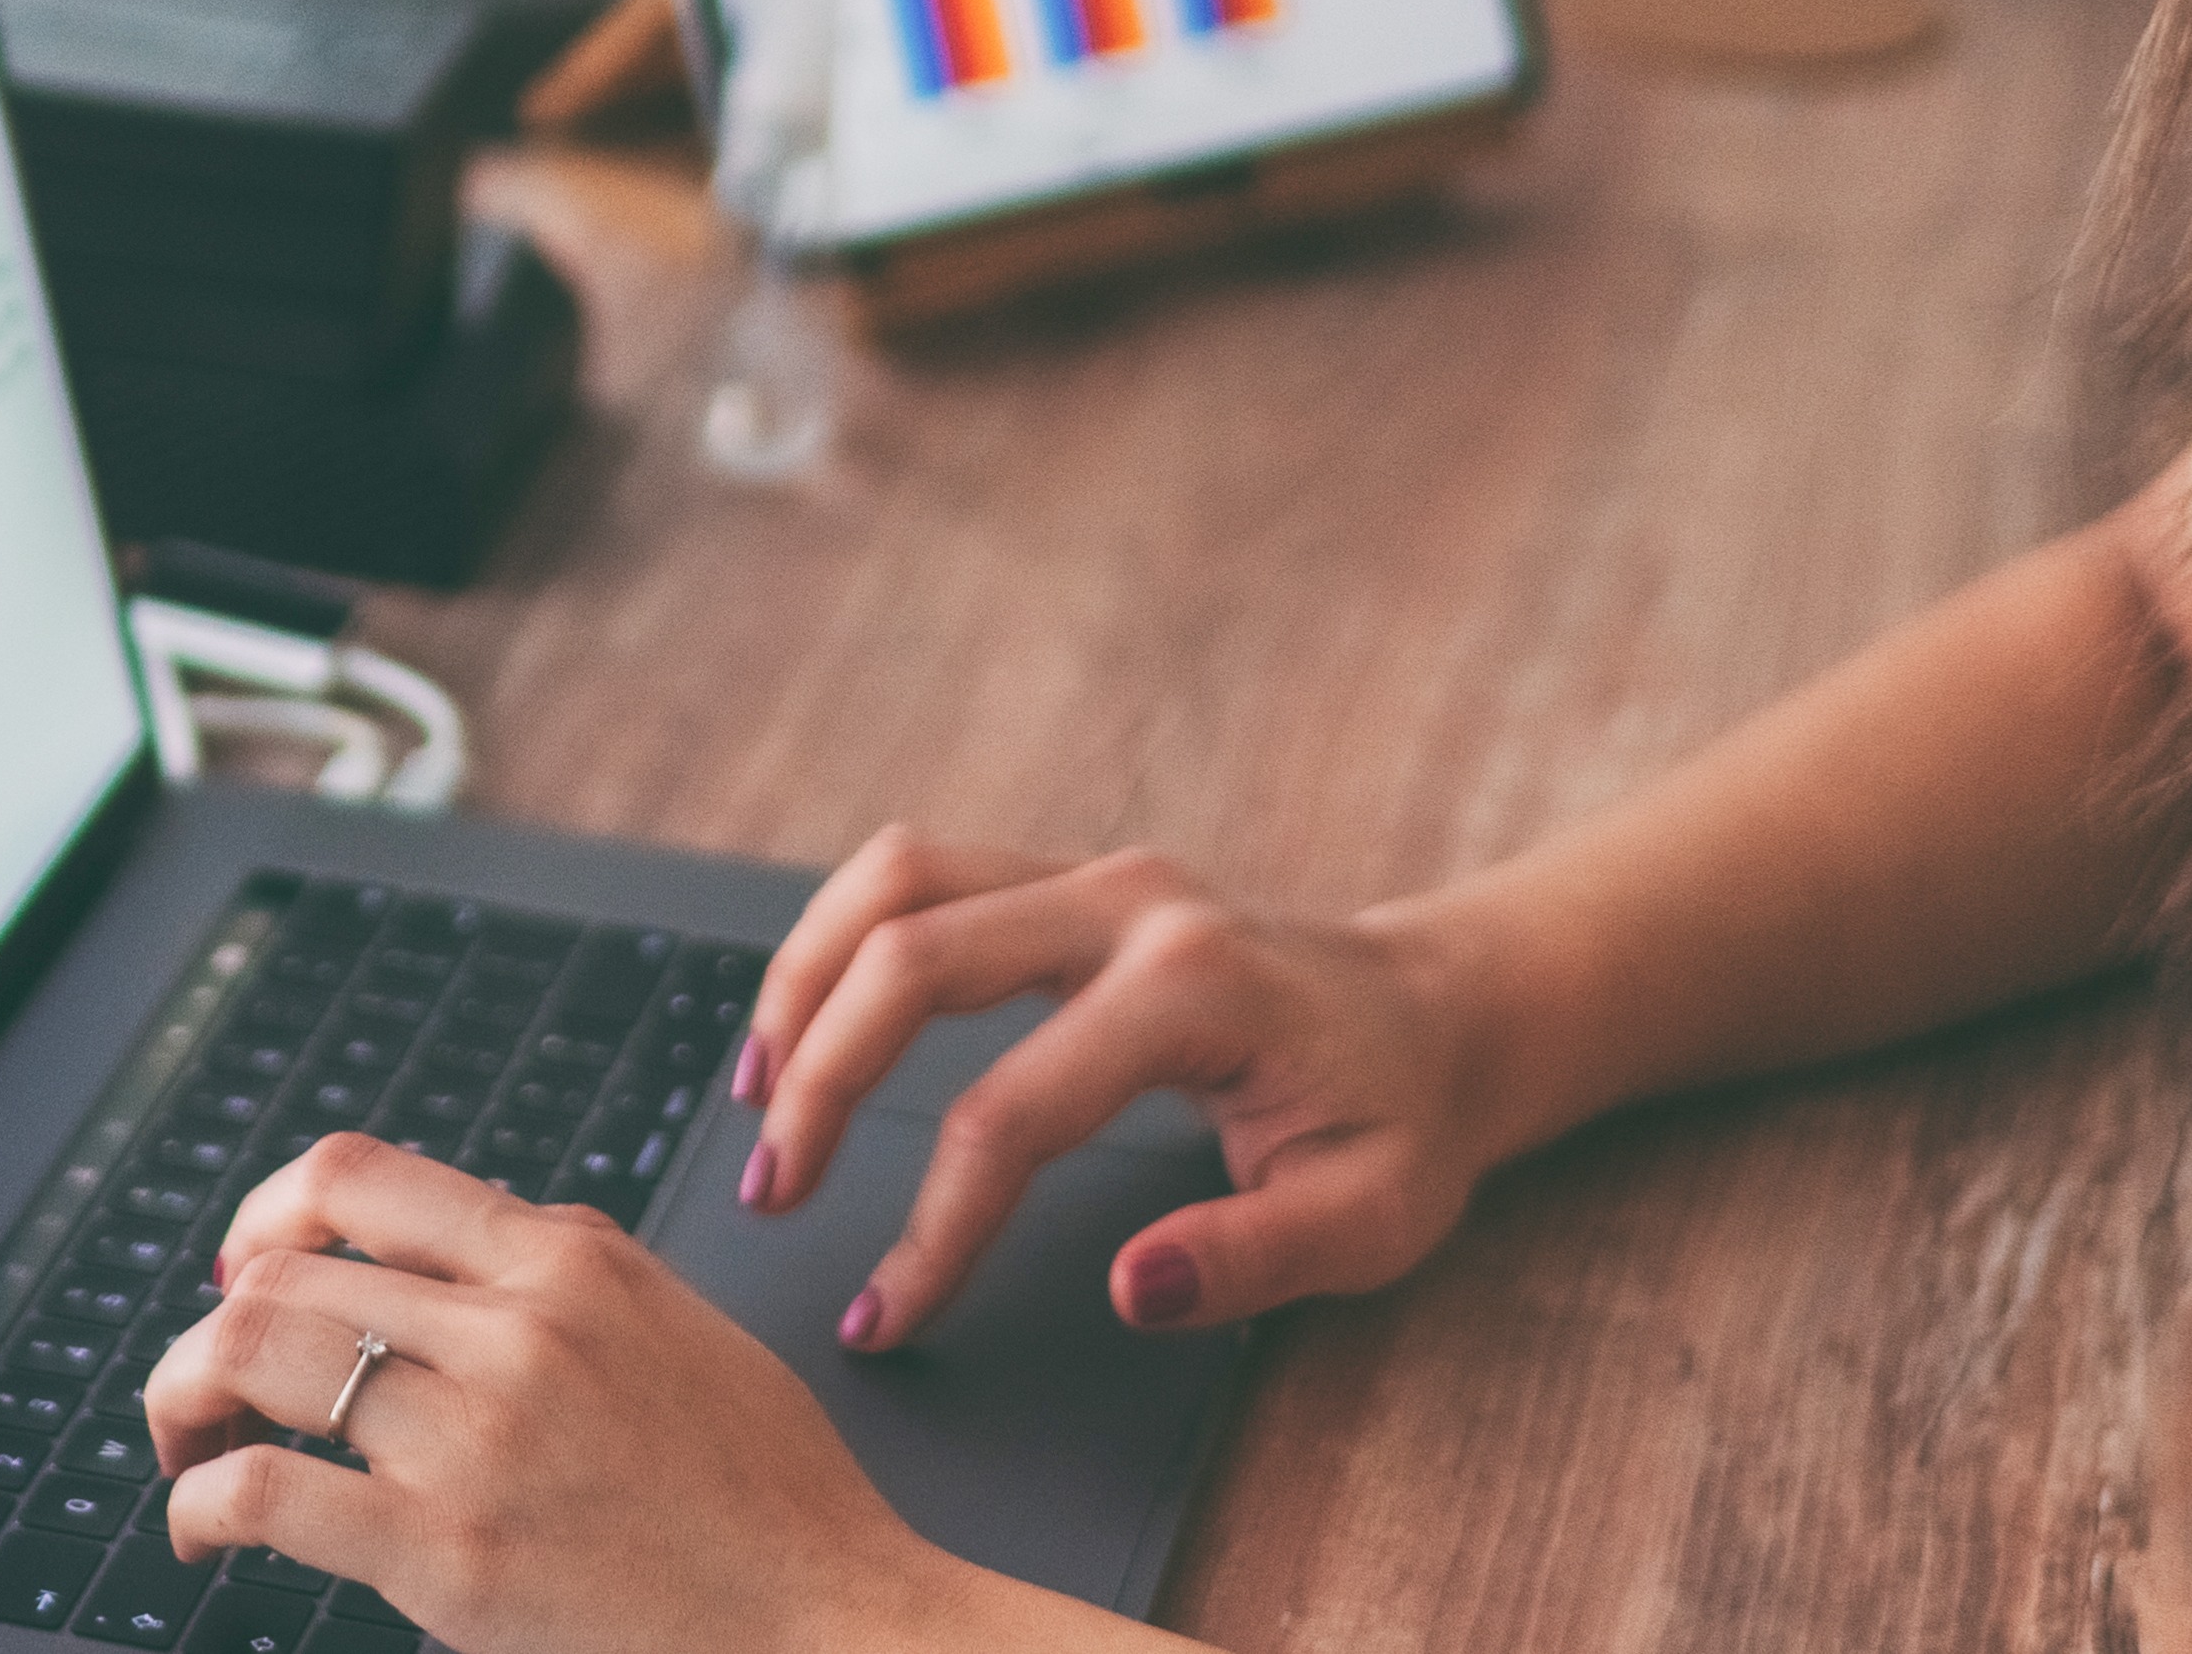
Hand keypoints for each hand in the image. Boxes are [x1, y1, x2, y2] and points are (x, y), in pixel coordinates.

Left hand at [140, 1136, 994, 1653]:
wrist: (828, 1618)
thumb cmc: (770, 1498)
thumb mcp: (678, 1326)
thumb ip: (563, 1273)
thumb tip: (447, 1248)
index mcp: (569, 1258)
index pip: (360, 1176)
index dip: (266, 1213)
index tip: (246, 1265)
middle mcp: (515, 1326)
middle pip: (281, 1270)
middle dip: (209, 1323)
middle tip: (204, 1381)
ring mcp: (477, 1438)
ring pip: (251, 1356)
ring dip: (183, 1396)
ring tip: (187, 1444)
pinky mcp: (449, 1553)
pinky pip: (263, 1494)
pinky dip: (197, 1502)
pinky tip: (200, 1528)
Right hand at [737, 829, 1539, 1347]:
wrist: (1439, 1011)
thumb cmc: (1400, 1121)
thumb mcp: (1371, 1217)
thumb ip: (1255, 1257)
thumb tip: (1133, 1287)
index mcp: (1197, 990)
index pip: (1013, 1112)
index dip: (933, 1227)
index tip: (884, 1316)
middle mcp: (1128, 905)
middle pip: (915, 957)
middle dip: (821, 1080)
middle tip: (773, 1194)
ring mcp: (1090, 875)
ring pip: (896, 880)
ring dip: (804, 981)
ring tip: (753, 1095)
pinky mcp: (1062, 878)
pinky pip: (917, 874)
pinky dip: (840, 940)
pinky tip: (804, 1023)